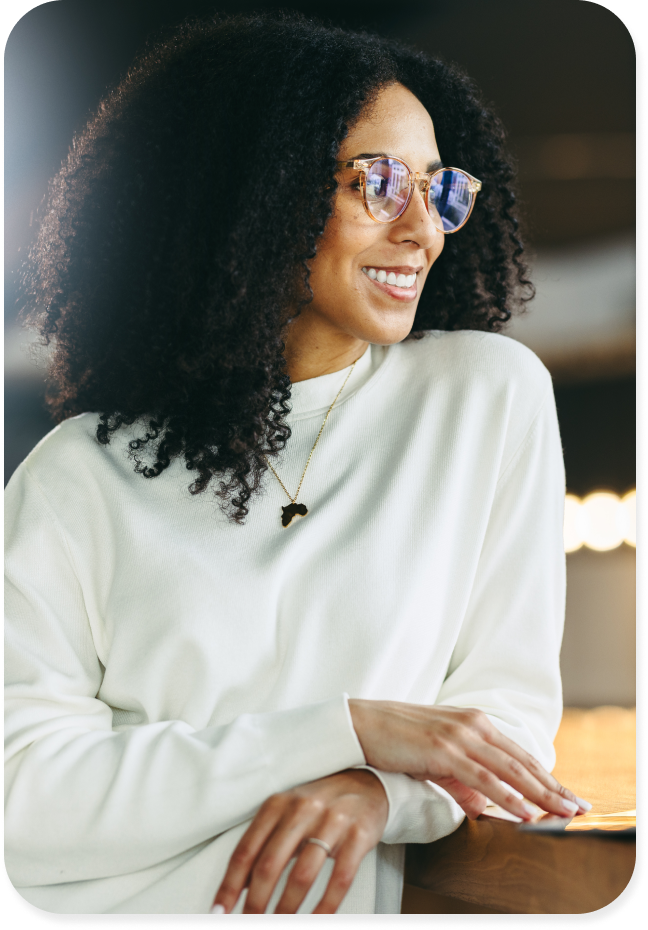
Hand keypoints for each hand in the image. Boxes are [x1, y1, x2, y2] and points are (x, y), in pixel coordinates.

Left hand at [212, 769, 387, 914]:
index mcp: (277, 804)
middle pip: (269, 865)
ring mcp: (332, 821)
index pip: (245, 850)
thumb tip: (237, 886)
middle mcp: (302, 809)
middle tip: (250, 923)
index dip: (229, 886)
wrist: (368, 784)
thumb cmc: (321, 803)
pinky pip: (340, 878)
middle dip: (256, 903)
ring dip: (287, 909)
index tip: (219, 911)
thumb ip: (264, 844)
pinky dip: (326, 906)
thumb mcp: (287, 814)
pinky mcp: (359, 834)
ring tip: (281, 925)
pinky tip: (317, 919)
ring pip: (302, 875)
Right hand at [348, 700, 589, 821]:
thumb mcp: (435, 758)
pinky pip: (484, 778)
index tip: (566, 795)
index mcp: (474, 722)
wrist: (361, 723)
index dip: (545, 776)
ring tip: (561, 813)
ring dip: (539, 794)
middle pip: (522, 761)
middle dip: (552, 787)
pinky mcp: (444, 749)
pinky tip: (524, 812)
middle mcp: (473, 724)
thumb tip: (480, 805)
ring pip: (510, 770)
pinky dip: (508, 796)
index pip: (518, 753)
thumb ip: (461, 779)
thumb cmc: (395, 739)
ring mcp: (459, 735)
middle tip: (577, 808)